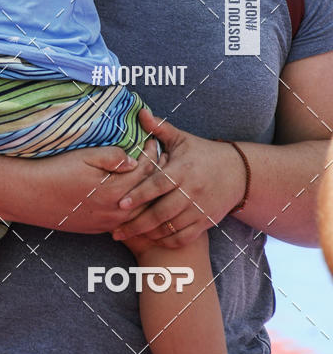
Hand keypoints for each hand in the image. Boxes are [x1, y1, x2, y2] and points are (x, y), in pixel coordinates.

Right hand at [8, 140, 160, 233]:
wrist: (31, 197)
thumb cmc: (57, 171)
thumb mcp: (84, 156)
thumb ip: (112, 157)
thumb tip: (135, 159)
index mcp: (115, 190)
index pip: (145, 170)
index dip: (152, 153)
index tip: (155, 139)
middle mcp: (116, 211)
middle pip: (147, 192)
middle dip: (156, 173)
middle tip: (160, 156)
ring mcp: (108, 223)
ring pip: (140, 209)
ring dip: (147, 191)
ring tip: (150, 174)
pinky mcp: (99, 229)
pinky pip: (126, 219)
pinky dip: (134, 206)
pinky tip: (132, 194)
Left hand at [111, 110, 246, 247]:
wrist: (238, 172)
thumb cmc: (202, 153)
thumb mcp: (182, 139)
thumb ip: (160, 128)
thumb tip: (140, 112)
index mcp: (183, 169)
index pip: (158, 184)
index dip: (139, 194)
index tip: (120, 203)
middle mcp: (192, 191)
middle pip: (161, 212)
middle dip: (137, 223)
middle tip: (115, 229)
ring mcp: (199, 209)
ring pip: (171, 227)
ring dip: (148, 234)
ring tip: (127, 235)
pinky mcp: (205, 222)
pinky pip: (184, 237)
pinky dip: (167, 242)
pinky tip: (151, 240)